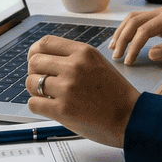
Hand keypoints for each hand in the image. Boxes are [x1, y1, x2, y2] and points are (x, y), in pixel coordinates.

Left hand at [26, 35, 140, 147]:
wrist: (130, 118)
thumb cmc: (114, 93)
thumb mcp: (97, 63)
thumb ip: (74, 57)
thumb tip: (43, 57)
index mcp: (83, 52)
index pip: (44, 43)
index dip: (35, 52)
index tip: (36, 61)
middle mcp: (74, 67)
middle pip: (34, 61)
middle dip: (35, 73)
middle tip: (43, 82)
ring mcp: (68, 88)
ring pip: (31, 82)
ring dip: (36, 90)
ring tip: (48, 96)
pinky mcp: (63, 109)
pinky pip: (33, 103)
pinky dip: (38, 106)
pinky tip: (50, 107)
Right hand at [109, 5, 161, 65]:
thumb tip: (150, 54)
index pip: (144, 29)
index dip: (133, 45)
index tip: (128, 61)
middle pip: (134, 21)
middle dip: (123, 38)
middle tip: (116, 56)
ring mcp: (161, 14)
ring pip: (134, 19)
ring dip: (122, 32)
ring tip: (114, 48)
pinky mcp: (160, 20)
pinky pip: (140, 23)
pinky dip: (129, 31)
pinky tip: (123, 41)